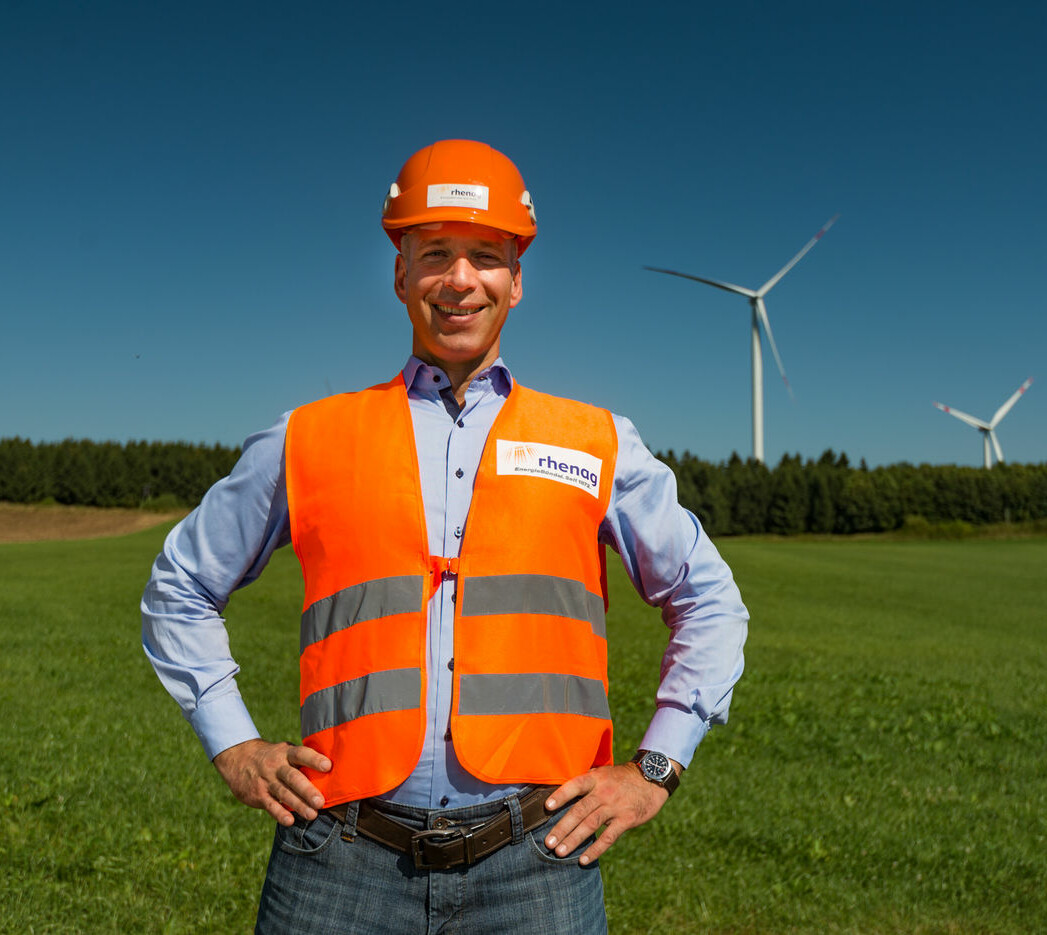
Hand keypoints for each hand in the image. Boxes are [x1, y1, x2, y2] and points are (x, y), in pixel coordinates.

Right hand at [212, 739, 331, 825]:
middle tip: (321, 801)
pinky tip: (290, 821)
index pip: (301, 754)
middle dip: (307, 790)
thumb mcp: (284, 751)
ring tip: (312, 815)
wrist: (238, 759)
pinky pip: (270, 805)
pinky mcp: (258, 794)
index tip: (328, 766)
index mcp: (286, 753)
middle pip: (293, 778)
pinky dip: (279, 814)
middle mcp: (276, 766)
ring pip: (284, 794)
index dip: (314, 759)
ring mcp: (266, 781)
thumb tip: (332, 769)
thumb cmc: (273, 757)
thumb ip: (302, 760)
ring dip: (298, 805)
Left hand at [543, 759, 679, 864]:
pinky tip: (583, 860)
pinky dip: (595, 850)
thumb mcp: (603, 773)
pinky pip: (608, 837)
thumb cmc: (621, 778)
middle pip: (579, 810)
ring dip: (574, 840)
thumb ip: (586, 783)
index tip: (547, 807)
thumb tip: (561, 793)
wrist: (651, 779)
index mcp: (596, 778)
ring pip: (590, 825)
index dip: (561, 795)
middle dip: (562, 827)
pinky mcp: (627, 819)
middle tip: (548, 843)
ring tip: (559, 852)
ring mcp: (615, 806)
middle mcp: (603, 792)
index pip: (575, 785)